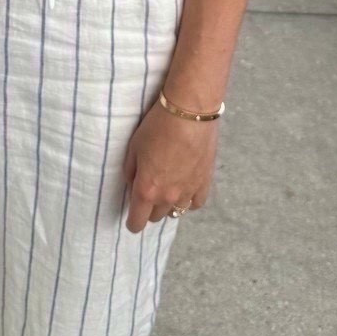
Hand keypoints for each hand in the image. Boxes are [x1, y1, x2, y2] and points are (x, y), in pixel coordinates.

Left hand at [121, 99, 217, 233]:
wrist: (190, 112)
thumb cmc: (156, 126)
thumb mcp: (134, 147)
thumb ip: (131, 172)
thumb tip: (133, 186)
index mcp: (146, 190)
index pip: (137, 222)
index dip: (132, 222)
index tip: (132, 218)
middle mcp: (167, 197)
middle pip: (156, 217)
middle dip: (149, 209)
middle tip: (148, 192)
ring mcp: (188, 192)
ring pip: (176, 212)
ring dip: (168, 205)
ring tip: (167, 190)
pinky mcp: (205, 183)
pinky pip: (196, 204)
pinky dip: (189, 200)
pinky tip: (185, 189)